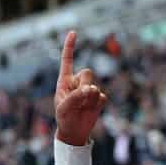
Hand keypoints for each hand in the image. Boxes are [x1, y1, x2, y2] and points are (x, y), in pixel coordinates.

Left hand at [55, 31, 107, 145]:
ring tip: (82, 108)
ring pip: (95, 86)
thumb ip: (75, 97)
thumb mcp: (63, 108)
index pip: (67, 61)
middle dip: (85, 85)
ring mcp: (89, 90)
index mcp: (65, 81)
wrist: (74, 132)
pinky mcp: (98, 98)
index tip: (73, 32)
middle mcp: (78, 82)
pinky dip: (96, 105)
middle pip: (88, 73)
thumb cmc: (64, 118)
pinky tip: (90, 111)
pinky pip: (102, 97)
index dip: (70, 47)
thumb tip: (91, 89)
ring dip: (89, 98)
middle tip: (80, 98)